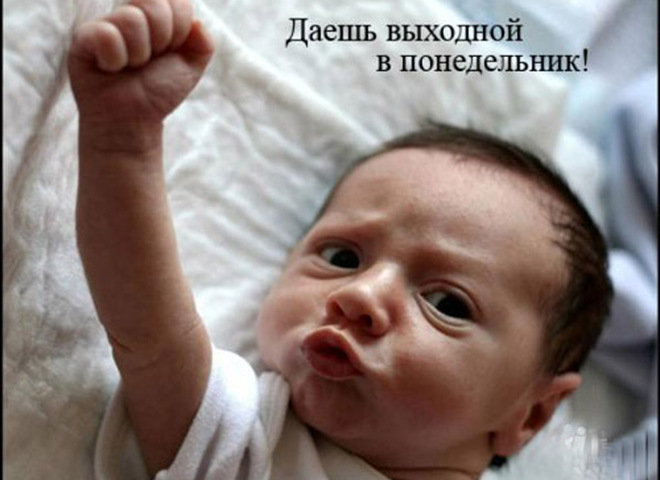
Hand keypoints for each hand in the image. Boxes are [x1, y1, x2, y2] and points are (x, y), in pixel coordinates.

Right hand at [68, 0, 213, 125]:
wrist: (135, 119)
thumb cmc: (158, 90)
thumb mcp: (191, 68)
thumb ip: (204, 43)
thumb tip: (196, 22)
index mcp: (157, 15)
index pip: (178, 1)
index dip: (180, 30)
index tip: (170, 50)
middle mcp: (131, 12)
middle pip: (155, 3)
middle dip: (162, 39)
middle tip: (150, 59)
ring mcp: (106, 22)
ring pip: (131, 18)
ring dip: (139, 54)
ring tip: (130, 66)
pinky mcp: (84, 37)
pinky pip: (106, 34)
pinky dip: (116, 59)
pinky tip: (111, 68)